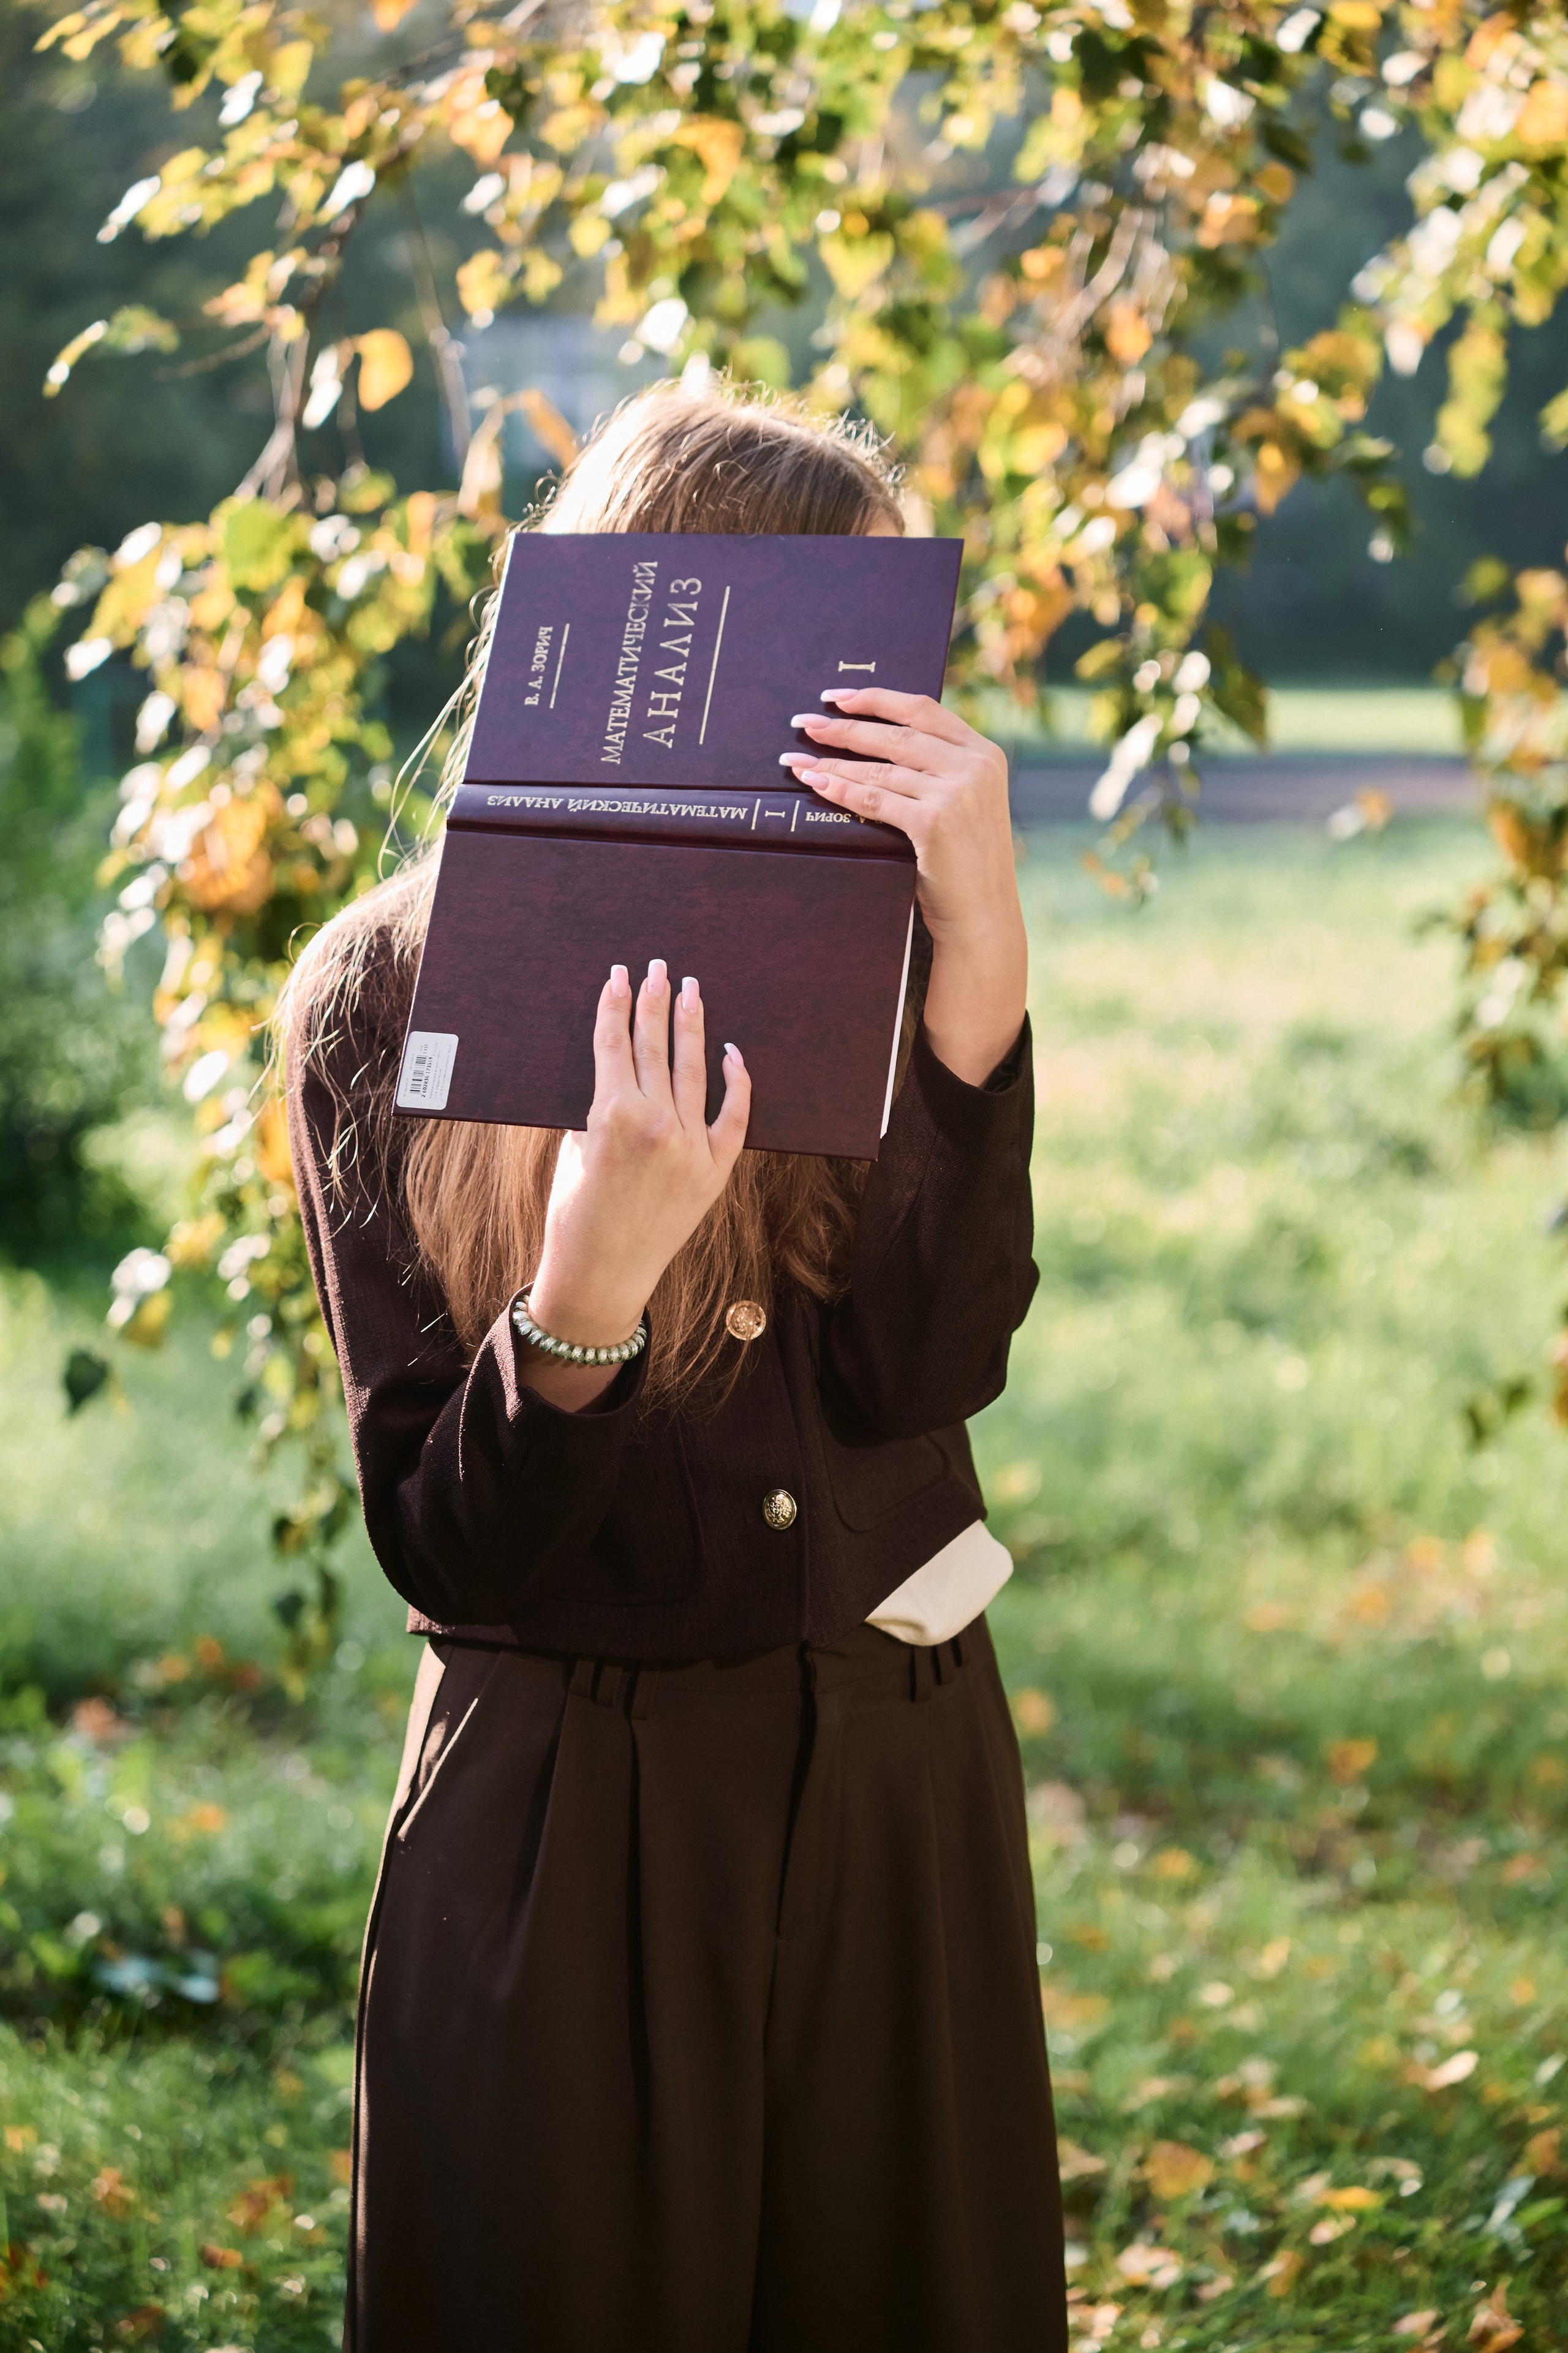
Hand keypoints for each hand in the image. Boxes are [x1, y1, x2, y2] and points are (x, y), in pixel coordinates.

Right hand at [521, 961, 749, 1408]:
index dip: (616, 1005)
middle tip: (659, 968)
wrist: (604, 1274)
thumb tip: (614, 1071)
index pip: (614, 1044)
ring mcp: (690, 1148)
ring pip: (694, 1071)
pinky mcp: (715, 1171)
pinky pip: (733, 1117)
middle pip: (654, 1047)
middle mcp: (656, 1125)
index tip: (620, 975)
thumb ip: (595, 1108)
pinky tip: (733, 1051)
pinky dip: (736, 1083)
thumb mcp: (573, 1151)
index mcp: (611, 1116)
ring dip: (692, 1026)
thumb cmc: (575, 1215)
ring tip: (692, 990)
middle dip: (655, 1002)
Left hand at [780, 687, 1026, 1085]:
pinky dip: (841, 790)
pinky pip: (876, 799)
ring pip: (882, 768)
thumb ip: (937, 771)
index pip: (923, 710)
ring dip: (833, 760)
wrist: (982, 917)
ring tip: (796, 758)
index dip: (877, 698)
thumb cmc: (963, 865)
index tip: (838, 697)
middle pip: (896, 734)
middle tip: (804, 723)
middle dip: (844, 727)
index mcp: (984, 753)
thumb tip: (876, 742)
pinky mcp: (936, 823)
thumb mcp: (964, 804)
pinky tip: (815, 783)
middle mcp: (975, 766)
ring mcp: (957, 793)